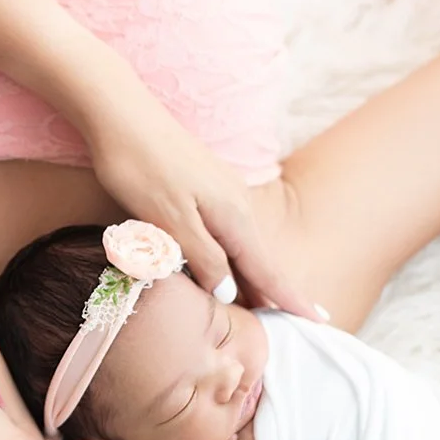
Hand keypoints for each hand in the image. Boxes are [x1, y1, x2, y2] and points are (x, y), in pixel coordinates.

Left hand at [85, 85, 318, 317]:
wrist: (121, 114)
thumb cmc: (141, 167)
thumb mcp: (171, 221)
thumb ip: (203, 258)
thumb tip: (231, 293)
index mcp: (233, 217)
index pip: (267, 271)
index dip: (290, 299)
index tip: (317, 322)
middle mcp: (236, 205)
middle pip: (259, 261)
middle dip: (277, 294)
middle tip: (298, 325)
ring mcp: (221, 193)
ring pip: (243, 247)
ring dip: (254, 278)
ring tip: (264, 307)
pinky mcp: (204, 186)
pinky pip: (228, 233)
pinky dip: (235, 257)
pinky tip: (228, 265)